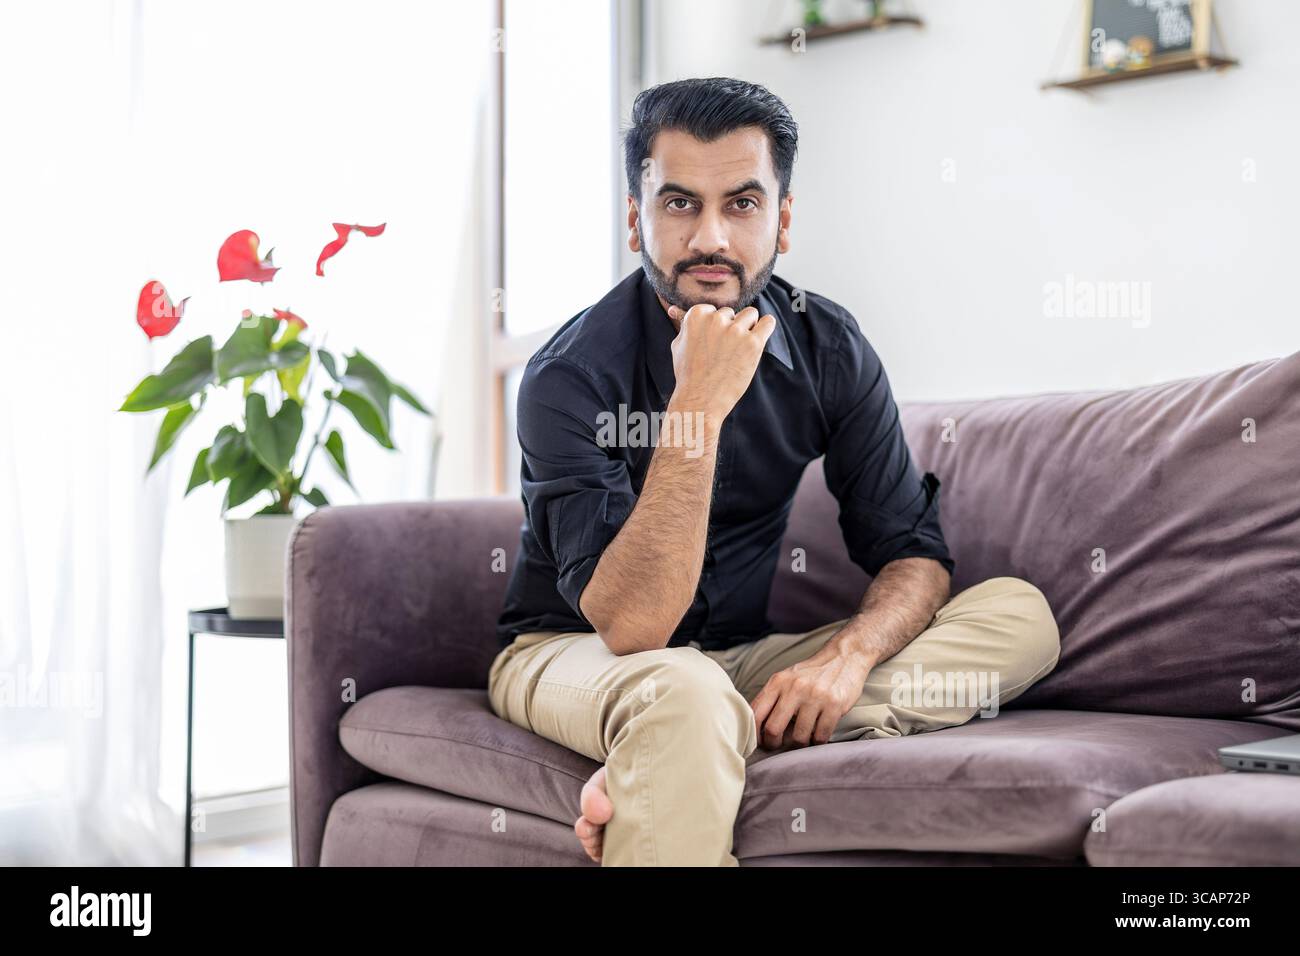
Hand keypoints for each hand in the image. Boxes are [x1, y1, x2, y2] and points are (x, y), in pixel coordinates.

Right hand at [666, 303, 775, 421]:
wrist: (700, 400)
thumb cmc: (689, 375)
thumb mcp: (678, 345)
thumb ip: (684, 325)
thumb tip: (674, 309)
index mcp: (697, 315)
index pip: (714, 310)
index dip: (715, 328)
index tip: (713, 345)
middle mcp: (716, 319)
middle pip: (732, 313)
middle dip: (730, 330)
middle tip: (724, 353)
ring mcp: (735, 331)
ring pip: (750, 315)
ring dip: (748, 328)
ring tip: (739, 350)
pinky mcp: (753, 343)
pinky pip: (768, 323)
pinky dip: (766, 327)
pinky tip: (760, 336)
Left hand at [749, 651, 869, 749]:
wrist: (844, 658)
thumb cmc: (812, 674)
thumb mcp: (787, 679)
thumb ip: (772, 698)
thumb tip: (755, 726)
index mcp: (778, 682)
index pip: (756, 713)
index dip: (755, 734)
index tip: (760, 742)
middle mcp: (794, 688)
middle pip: (773, 729)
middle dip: (774, 744)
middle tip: (779, 745)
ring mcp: (815, 696)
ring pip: (799, 737)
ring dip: (800, 744)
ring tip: (803, 737)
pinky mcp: (835, 705)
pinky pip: (820, 736)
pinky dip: (818, 741)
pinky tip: (818, 733)